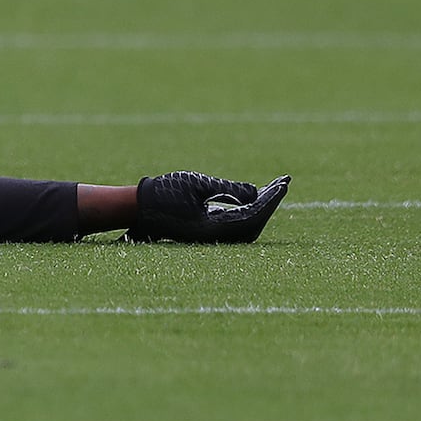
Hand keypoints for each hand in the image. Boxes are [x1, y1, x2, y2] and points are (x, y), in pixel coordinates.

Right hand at [125, 171, 290, 243]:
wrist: (136, 205)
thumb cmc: (164, 191)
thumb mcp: (197, 184)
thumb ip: (229, 189)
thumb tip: (257, 193)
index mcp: (212, 228)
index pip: (252, 216)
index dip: (270, 200)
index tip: (283, 184)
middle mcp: (214, 236)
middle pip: (253, 225)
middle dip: (269, 204)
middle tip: (282, 183)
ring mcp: (210, 235)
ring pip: (246, 226)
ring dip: (260, 208)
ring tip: (272, 188)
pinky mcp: (206, 230)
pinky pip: (235, 224)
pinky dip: (248, 210)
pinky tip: (253, 197)